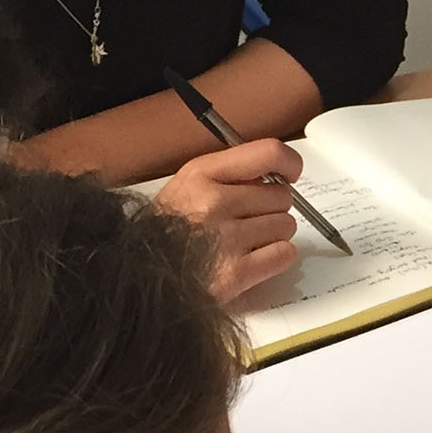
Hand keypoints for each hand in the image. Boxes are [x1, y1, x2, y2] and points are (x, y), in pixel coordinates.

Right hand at [154, 138, 304, 300]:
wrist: (142, 279)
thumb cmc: (165, 234)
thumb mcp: (185, 188)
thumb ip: (227, 177)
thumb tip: (274, 177)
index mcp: (201, 175)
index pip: (268, 153)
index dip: (288, 163)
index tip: (289, 174)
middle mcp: (214, 202)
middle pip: (281, 196)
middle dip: (272, 209)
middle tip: (248, 222)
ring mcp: (225, 239)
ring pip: (285, 226)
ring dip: (273, 236)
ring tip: (244, 244)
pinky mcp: (234, 274)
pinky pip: (283, 255)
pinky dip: (276, 258)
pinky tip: (253, 261)